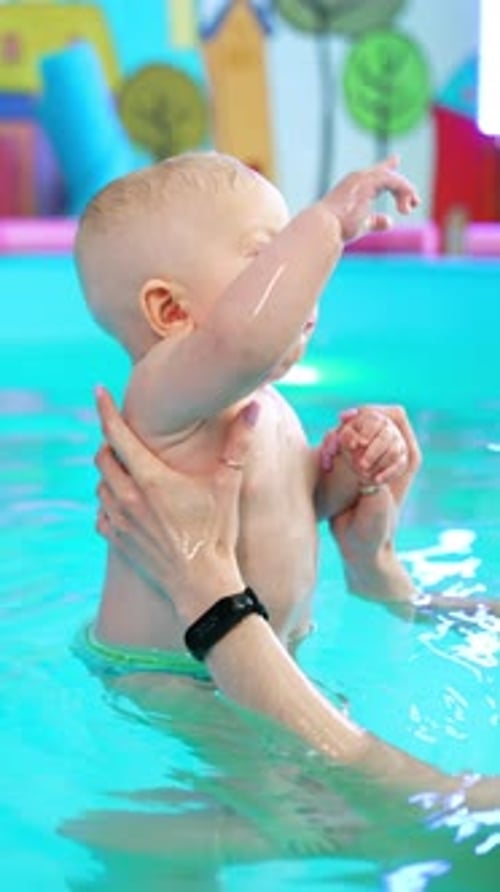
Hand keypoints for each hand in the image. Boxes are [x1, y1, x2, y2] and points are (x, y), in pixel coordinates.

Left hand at [94, 387, 258, 624]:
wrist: (203, 585)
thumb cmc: (218, 533)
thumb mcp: (229, 485)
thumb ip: (239, 443)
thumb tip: (256, 407)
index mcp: (151, 479)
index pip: (117, 434)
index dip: (105, 409)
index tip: (98, 391)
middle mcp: (128, 497)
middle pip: (103, 457)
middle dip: (111, 443)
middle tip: (127, 440)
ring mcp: (120, 521)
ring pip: (100, 485)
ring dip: (110, 474)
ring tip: (130, 472)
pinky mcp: (118, 541)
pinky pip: (101, 513)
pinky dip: (108, 503)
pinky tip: (125, 504)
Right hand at [321, 156, 419, 242]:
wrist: (325, 227)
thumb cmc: (337, 229)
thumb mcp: (361, 225)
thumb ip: (376, 221)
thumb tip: (390, 222)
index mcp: (352, 187)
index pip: (373, 174)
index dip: (386, 167)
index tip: (396, 160)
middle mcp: (357, 179)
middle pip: (384, 172)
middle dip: (402, 186)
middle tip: (415, 202)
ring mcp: (363, 178)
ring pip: (392, 178)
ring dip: (405, 193)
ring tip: (410, 208)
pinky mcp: (369, 181)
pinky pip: (394, 181)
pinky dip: (403, 192)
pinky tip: (406, 206)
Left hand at [321, 407, 408, 486]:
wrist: (357, 456)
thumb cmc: (348, 442)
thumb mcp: (341, 437)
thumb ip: (340, 429)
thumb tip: (342, 417)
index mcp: (375, 418)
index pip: (374, 422)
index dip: (367, 433)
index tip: (357, 444)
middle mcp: (389, 428)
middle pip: (385, 438)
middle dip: (373, 452)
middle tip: (360, 465)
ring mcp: (398, 442)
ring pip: (393, 452)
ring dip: (379, 464)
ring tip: (364, 474)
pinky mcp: (402, 457)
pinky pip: (399, 465)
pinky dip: (388, 473)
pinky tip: (376, 480)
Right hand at [330, 407, 420, 604]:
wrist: (359, 546)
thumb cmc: (374, 532)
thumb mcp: (377, 508)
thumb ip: (372, 484)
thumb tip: (359, 460)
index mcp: (406, 456)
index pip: (394, 415)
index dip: (374, 413)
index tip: (353, 426)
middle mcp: (389, 452)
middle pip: (371, 416)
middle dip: (350, 425)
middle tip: (335, 444)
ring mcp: (368, 456)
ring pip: (352, 427)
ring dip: (336, 435)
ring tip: (327, 455)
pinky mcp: (350, 463)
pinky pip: (339, 442)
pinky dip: (328, 446)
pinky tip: (324, 461)